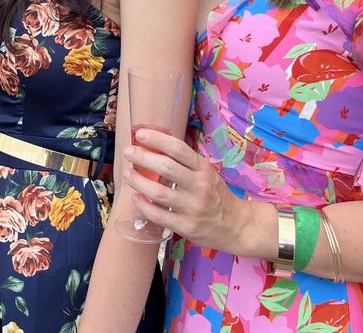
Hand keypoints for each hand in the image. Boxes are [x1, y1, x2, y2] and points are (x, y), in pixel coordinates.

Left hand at [121, 128, 254, 252]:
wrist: (236, 226)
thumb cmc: (215, 195)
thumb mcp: (207, 173)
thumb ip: (185, 163)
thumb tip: (154, 147)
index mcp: (203, 169)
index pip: (179, 149)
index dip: (157, 140)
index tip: (140, 134)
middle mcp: (199, 187)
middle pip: (166, 167)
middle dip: (142, 157)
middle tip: (128, 152)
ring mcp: (192, 208)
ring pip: (158, 192)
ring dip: (138, 181)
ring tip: (127, 174)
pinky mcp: (186, 227)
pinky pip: (158, 215)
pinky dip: (143, 205)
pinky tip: (136, 197)